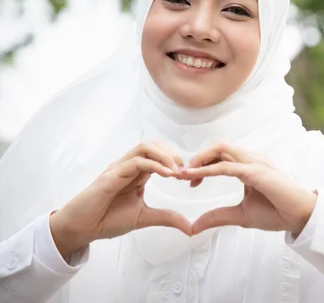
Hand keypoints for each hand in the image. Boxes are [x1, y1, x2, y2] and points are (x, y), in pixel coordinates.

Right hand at [49, 142, 191, 258]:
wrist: (82, 229)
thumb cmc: (107, 219)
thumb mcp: (145, 218)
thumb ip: (167, 218)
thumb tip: (190, 227)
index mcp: (138, 173)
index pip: (160, 155)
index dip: (177, 162)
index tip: (189, 177)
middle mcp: (129, 166)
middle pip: (155, 145)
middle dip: (174, 154)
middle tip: (186, 171)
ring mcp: (120, 168)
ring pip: (146, 147)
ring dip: (166, 156)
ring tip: (178, 171)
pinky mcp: (112, 175)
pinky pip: (137, 162)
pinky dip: (155, 165)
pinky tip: (167, 175)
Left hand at [183, 142, 316, 236]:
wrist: (300, 217)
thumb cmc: (276, 212)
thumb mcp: (240, 215)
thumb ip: (218, 216)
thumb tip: (193, 226)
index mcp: (247, 165)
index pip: (219, 155)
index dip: (200, 164)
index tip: (186, 180)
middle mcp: (250, 158)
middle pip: (216, 146)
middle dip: (196, 158)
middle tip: (180, 175)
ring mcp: (253, 162)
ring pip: (219, 148)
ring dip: (198, 159)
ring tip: (184, 174)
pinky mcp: (255, 172)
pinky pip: (226, 166)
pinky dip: (207, 170)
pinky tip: (193, 177)